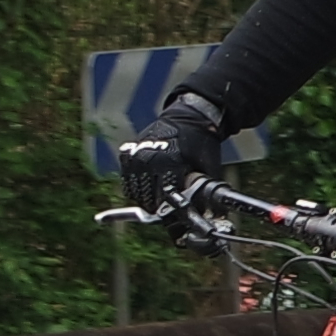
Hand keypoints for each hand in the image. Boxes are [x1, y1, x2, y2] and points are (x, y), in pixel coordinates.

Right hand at [115, 92, 225, 212]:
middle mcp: (150, 158)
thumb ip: (205, 192)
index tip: (175, 215)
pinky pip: (128, 182)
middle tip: (166, 208)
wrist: (189, 117)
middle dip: (158, 207)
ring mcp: (136, 155)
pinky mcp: (127, 153)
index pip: (165, 198)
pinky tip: (148, 186)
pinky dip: (136, 188)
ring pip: (135, 193)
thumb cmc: (201, 144)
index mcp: (171, 162)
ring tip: (157, 198)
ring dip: (145, 199)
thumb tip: (208, 218)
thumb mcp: (208, 168)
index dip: (171, 210)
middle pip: (148, 198)